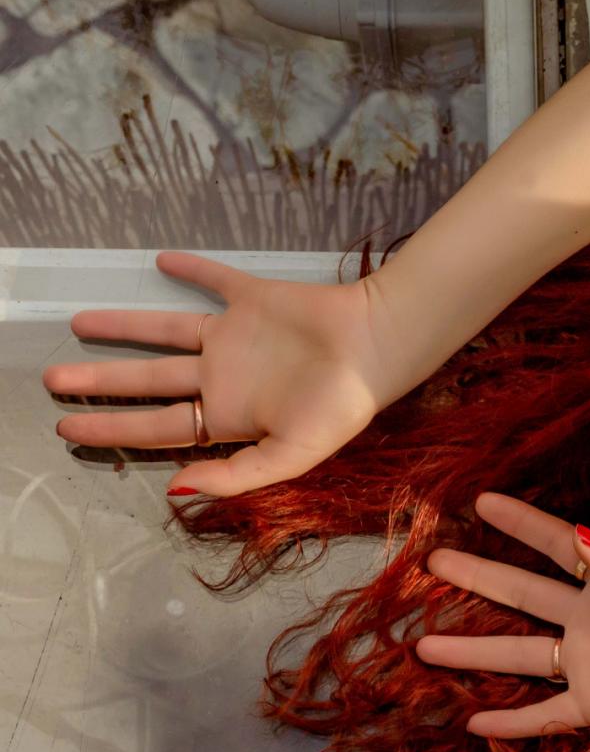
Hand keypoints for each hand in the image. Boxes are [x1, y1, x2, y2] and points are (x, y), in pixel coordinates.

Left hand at [43, 252, 396, 496]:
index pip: (157, 425)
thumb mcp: (291, 455)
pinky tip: (162, 262)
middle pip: (149, 381)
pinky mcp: (256, 300)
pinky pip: (216, 282)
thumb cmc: (341, 406)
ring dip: (124, 327)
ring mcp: (238, 339)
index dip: (111, 428)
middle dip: (100, 383)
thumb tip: (175, 490)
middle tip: (50, 381)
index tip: (66, 428)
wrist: (377, 345)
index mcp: (231, 416)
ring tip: (78, 324)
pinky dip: (192, 271)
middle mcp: (225, 378)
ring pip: (165, 332)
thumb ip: (236, 476)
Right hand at [415, 493, 589, 747]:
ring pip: (518, 654)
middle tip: (434, 561)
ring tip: (422, 647)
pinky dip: (511, 722)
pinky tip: (473, 723)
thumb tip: (580, 534)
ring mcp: (588, 663)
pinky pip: (543, 714)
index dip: (520, 523)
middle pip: (523, 595)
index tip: (481, 501)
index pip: (556, 546)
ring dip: (472, 653)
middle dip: (479, 577)